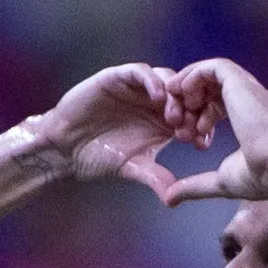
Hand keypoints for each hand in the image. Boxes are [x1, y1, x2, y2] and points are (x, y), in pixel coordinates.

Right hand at [26, 64, 186, 187]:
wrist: (65, 148)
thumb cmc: (99, 157)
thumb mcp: (133, 168)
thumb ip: (154, 176)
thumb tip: (174, 196)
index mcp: (163, 121)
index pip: (192, 116)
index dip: (201, 126)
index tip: (202, 143)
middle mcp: (153, 101)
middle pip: (184, 95)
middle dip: (192, 110)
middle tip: (191, 128)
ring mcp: (136, 88)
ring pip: (167, 79)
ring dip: (175, 95)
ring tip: (174, 116)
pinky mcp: (118, 78)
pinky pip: (140, 71)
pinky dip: (152, 80)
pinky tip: (158, 97)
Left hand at [130, 57, 267, 208]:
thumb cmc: (259, 177)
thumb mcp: (219, 181)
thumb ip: (194, 186)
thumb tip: (169, 199)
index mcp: (253, 119)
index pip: (221, 105)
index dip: (199, 116)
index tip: (186, 135)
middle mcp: (252, 100)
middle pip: (214, 89)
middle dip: (190, 104)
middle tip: (176, 121)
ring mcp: (248, 90)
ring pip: (213, 75)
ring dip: (189, 88)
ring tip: (176, 105)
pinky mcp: (240, 83)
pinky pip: (214, 67)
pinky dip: (194, 75)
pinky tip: (182, 92)